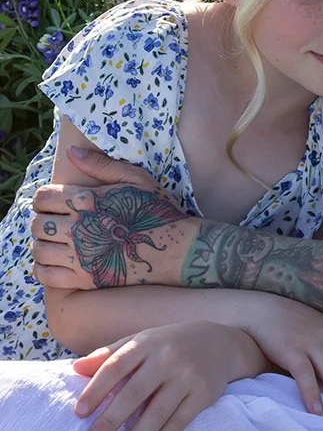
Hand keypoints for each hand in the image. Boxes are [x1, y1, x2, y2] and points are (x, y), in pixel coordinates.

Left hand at [32, 147, 193, 289]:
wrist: (177, 249)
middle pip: (38, 224)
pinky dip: (42, 268)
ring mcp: (81, 256)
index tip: (51, 203)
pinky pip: (47, 275)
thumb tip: (71, 151)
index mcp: (87, 201)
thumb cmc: (157, 210)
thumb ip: (101, 165)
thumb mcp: (136, 178)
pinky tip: (53, 262)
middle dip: (41, 221)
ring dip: (40, 244)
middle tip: (52, 222)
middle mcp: (79, 228)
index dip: (43, 199)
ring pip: (39, 250)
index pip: (43, 197)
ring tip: (52, 242)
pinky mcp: (85, 279)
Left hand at [72, 321, 266, 430]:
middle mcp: (166, 358)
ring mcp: (187, 376)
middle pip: (135, 392)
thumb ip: (110, 355)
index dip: (96, 389)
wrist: (219, 342)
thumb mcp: (141, 341)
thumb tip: (76, 369)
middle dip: (111, 420)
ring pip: (158, 411)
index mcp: (146, 343)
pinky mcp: (204, 394)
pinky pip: (180, 421)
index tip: (79, 413)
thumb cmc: (169, 345)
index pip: (116, 366)